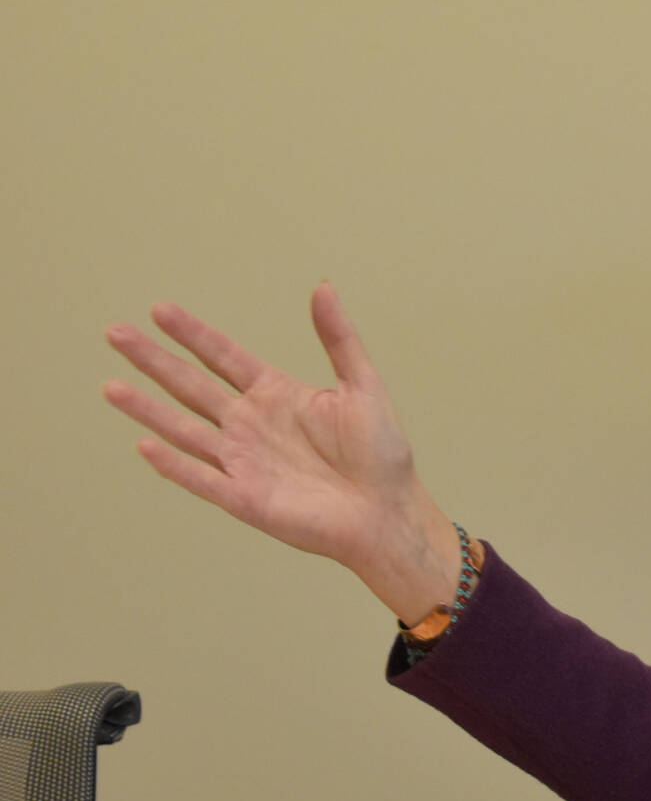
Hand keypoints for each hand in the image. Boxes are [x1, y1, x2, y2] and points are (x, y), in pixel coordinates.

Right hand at [103, 284, 461, 623]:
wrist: (388, 512)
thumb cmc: (382, 454)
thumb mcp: (362, 386)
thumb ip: (339, 339)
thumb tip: (323, 287)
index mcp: (276, 395)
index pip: (223, 357)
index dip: (193, 334)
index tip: (160, 309)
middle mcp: (251, 425)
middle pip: (191, 386)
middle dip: (153, 360)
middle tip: (116, 332)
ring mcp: (244, 462)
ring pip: (185, 430)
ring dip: (148, 410)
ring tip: (111, 386)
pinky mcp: (245, 498)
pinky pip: (201, 479)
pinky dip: (174, 465)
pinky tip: (145, 444)